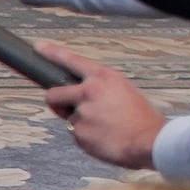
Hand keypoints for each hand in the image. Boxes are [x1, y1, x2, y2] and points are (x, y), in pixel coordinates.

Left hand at [40, 48, 165, 169]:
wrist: (150, 142)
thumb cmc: (141, 118)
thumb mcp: (124, 91)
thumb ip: (100, 89)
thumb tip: (79, 95)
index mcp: (104, 77)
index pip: (73, 61)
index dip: (53, 53)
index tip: (39, 47)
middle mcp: (89, 92)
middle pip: (53, 94)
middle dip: (58, 103)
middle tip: (71, 109)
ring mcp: (82, 113)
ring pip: (69, 118)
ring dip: (82, 123)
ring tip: (106, 126)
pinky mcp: (78, 133)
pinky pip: (76, 134)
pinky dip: (87, 137)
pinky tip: (105, 137)